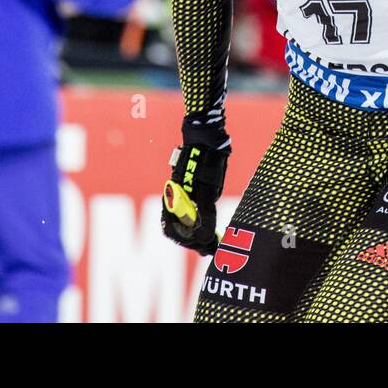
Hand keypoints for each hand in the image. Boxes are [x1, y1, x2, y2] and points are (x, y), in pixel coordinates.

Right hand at [160, 140, 227, 255]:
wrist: (208, 139)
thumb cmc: (206, 163)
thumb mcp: (208, 190)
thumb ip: (205, 215)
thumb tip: (205, 237)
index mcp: (173, 200)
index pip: (173, 230)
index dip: (189, 242)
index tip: (206, 247)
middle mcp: (174, 199)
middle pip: (178, 229)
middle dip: (194, 241)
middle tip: (213, 248)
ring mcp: (182, 196)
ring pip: (185, 222)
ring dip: (198, 234)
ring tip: (214, 242)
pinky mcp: (191, 192)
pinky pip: (192, 213)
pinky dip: (201, 223)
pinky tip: (212, 228)